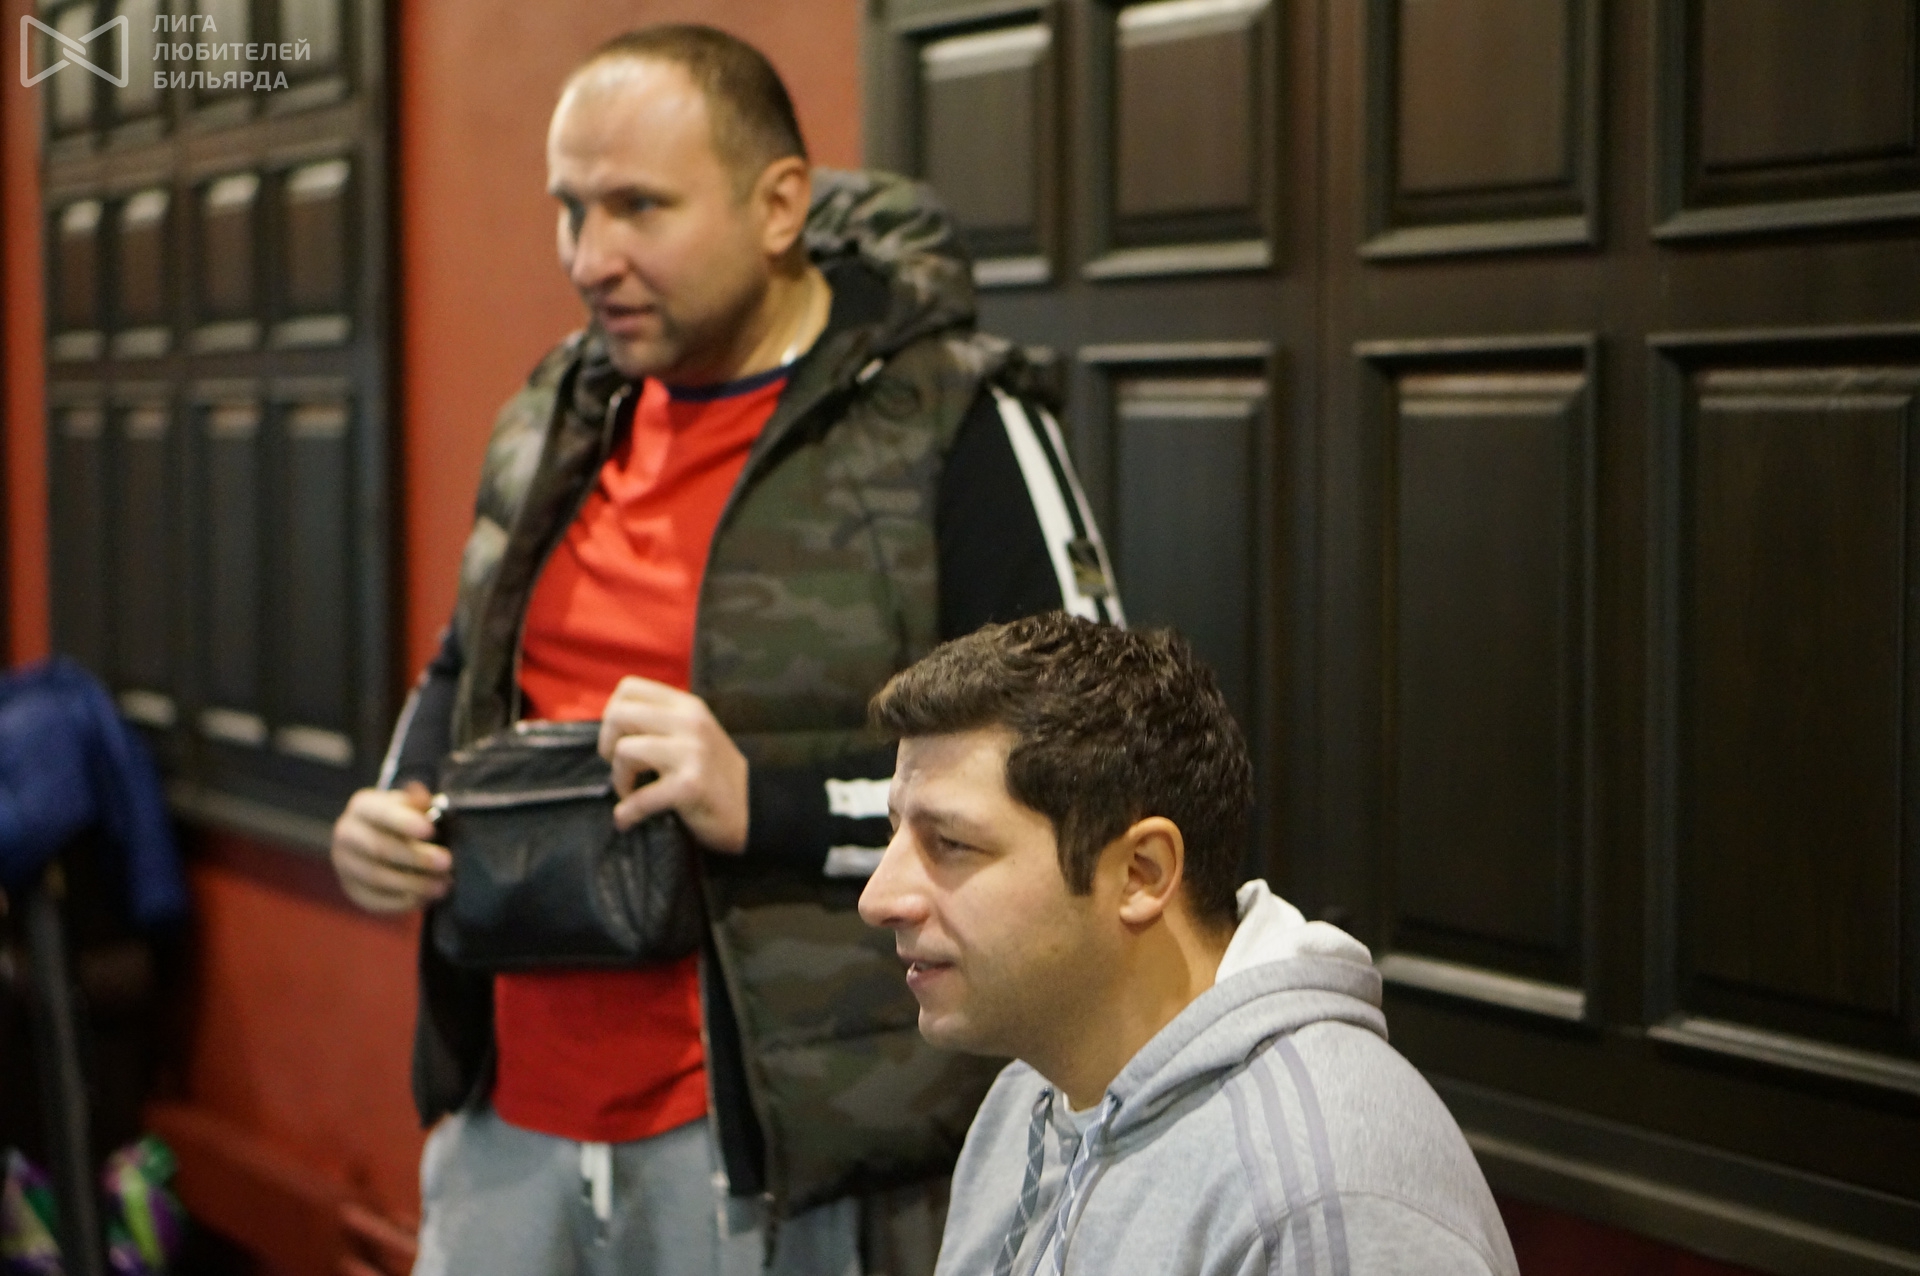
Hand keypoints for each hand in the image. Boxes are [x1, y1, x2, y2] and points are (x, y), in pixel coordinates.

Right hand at [329, 781, 451, 913]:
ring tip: (443, 885)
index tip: (430, 830)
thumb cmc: (404, 818)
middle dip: (416, 857)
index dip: (405, 822)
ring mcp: (345, 864)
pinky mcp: (351, 889)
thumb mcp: (412, 804)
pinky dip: (402, 901)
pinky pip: (374, 900)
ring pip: (377, 877)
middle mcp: (346, 834)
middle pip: (379, 848)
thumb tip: (425, 799)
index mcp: (362, 806)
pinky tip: (426, 898)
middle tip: (447, 862)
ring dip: (414, 884)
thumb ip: (419, 802)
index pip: (381, 813)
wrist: (380, 838)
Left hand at [598, 677, 747, 853]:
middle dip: (608, 745)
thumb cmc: (715, 774)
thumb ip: (662, 723)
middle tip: (622, 767)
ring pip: (624, 751)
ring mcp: (692, 752)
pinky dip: (627, 813)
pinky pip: (640, 797)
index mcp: (687, 706)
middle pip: (619, 715)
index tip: (621, 739)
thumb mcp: (694, 734)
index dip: (613, 714)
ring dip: (620, 780)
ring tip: (632, 792)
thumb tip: (612, 727)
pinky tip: (628, 819)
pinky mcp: (691, 785)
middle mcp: (690, 722)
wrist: (755, 808)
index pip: (629, 688)